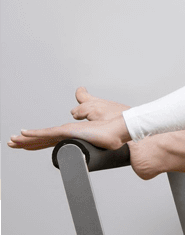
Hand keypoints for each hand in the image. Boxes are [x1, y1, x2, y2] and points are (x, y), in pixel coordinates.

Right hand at [9, 87, 133, 150]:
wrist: (123, 127)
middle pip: (42, 140)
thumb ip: (85, 99)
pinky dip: (35, 135)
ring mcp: (69, 136)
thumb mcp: (95, 105)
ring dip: (26, 141)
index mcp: (73, 132)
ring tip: (12, 143)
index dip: (36, 138)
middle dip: (26, 142)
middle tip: (11, 144)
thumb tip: (79, 91)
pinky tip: (24, 136)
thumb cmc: (114, 120)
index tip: (24, 138)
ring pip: (42, 139)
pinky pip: (49, 135)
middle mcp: (69, 136)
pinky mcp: (70, 134)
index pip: (50, 136)